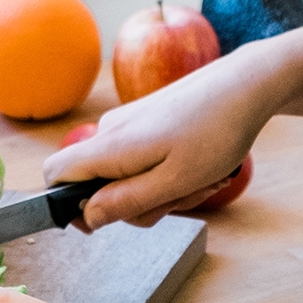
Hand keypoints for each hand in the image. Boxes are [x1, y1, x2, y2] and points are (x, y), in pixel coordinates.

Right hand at [44, 45, 275, 226]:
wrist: (248, 84)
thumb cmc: (216, 134)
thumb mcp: (174, 182)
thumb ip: (126, 201)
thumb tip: (86, 217)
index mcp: (110, 145)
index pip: (54, 174)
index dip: (67, 204)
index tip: (107, 219)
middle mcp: (111, 130)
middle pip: (98, 183)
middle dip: (136, 203)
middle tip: (180, 197)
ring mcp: (131, 122)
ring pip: (128, 173)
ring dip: (163, 189)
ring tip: (202, 180)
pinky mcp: (149, 119)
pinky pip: (146, 158)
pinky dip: (171, 171)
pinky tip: (204, 167)